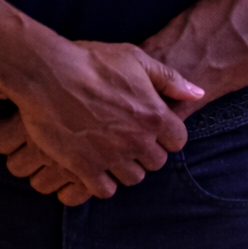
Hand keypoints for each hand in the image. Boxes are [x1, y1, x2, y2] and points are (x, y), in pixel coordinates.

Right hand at [0, 41, 202, 203]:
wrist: (49, 73)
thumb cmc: (92, 62)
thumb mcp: (135, 59)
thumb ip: (169, 79)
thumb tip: (198, 94)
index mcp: (155, 115)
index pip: (178, 140)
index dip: (165, 134)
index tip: (151, 126)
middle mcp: (138, 141)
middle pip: (156, 163)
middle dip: (145, 152)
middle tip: (127, 137)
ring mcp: (112, 157)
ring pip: (133, 178)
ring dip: (125, 167)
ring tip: (110, 151)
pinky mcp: (86, 168)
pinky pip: (105, 189)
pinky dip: (101, 181)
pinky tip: (94, 165)